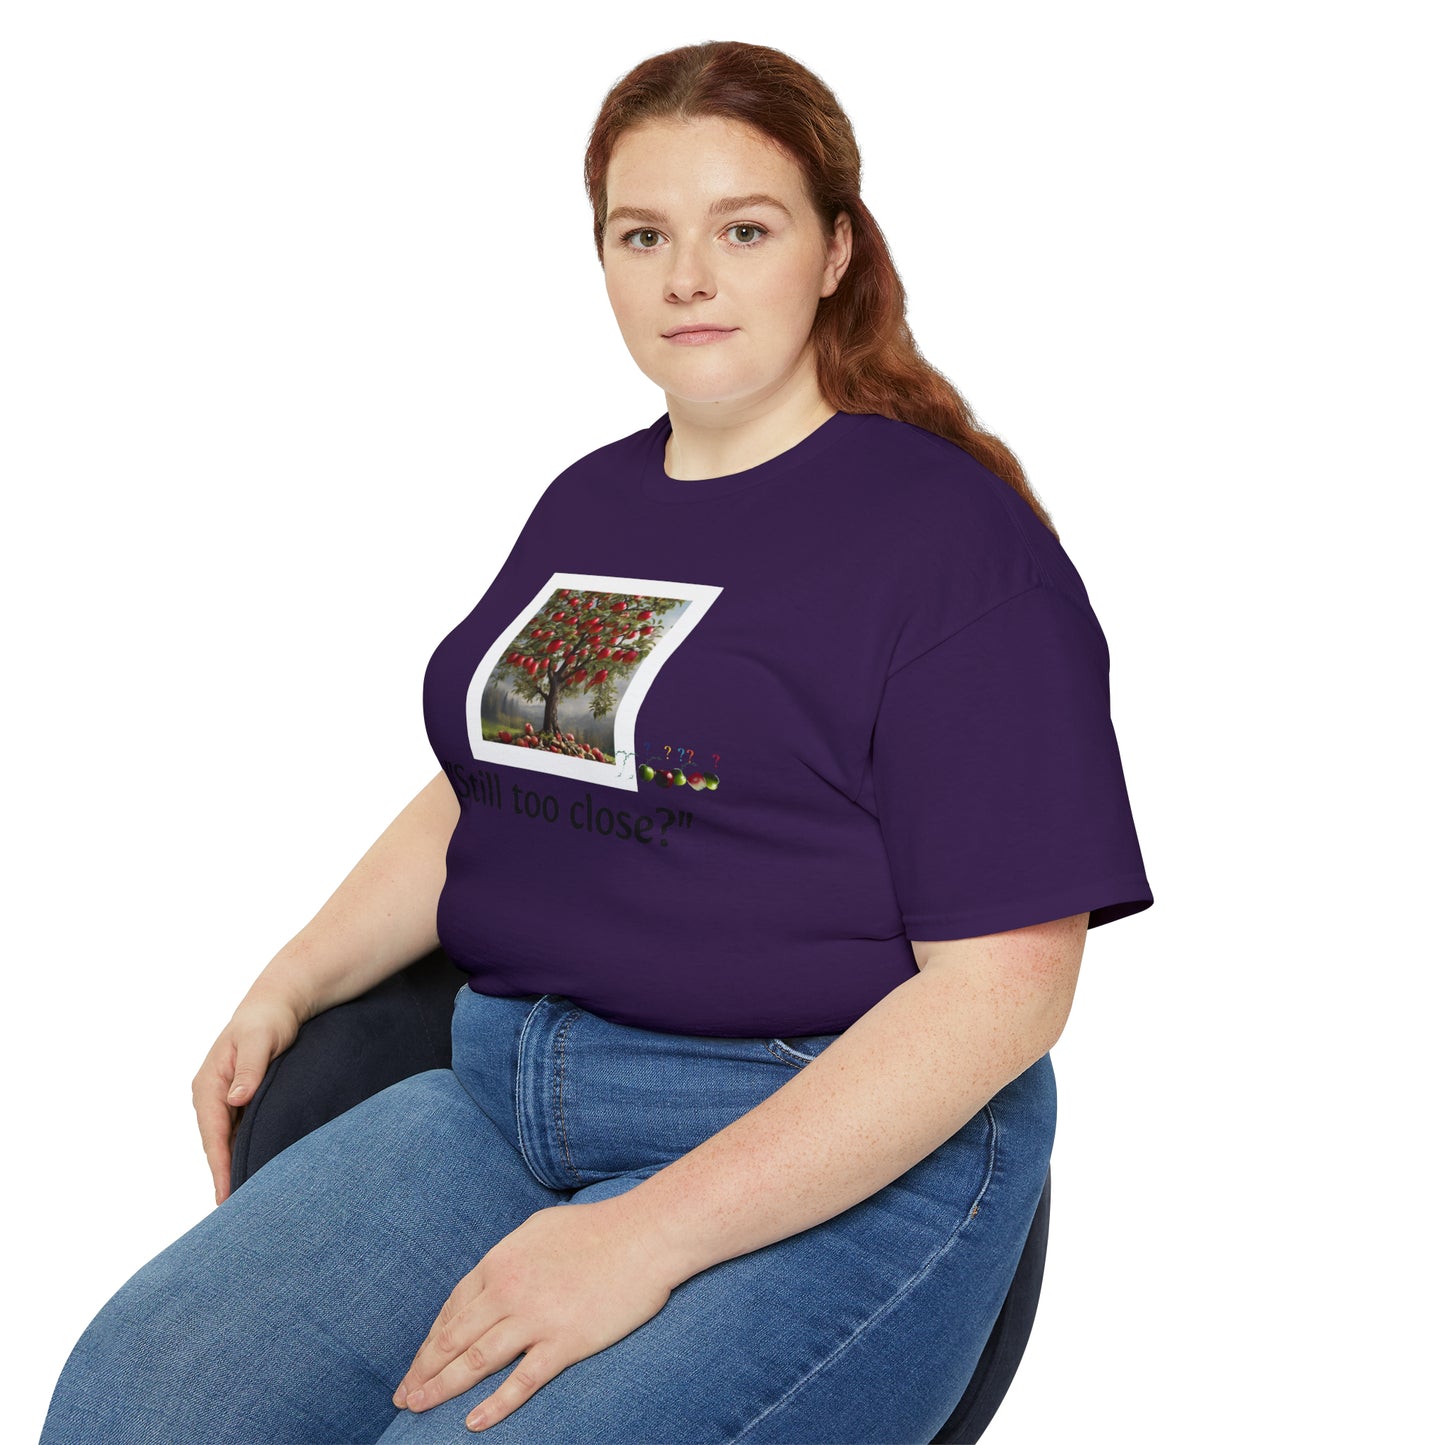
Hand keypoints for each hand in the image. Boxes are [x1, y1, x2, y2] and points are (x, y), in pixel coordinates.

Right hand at [191, 986, 307, 1204]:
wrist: (279, 1002)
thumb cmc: (269, 1019)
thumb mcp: (260, 1040)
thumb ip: (250, 1069)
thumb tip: (236, 1098)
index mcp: (208, 1085)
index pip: (212, 1135)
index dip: (219, 1167)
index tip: (226, 1196)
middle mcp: (211, 1095)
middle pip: (217, 1144)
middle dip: (226, 1174)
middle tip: (238, 1212)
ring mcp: (224, 1098)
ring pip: (228, 1141)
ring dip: (235, 1165)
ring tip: (247, 1201)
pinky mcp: (240, 1099)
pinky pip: (240, 1131)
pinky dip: (246, 1150)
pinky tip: (258, 1168)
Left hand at [392, 1198, 673, 1432]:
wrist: (645, 1234)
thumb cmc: (597, 1228)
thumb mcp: (539, 1229)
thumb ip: (510, 1257)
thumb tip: (491, 1280)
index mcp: (500, 1262)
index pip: (452, 1308)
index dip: (430, 1340)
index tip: (418, 1363)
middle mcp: (508, 1291)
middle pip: (453, 1338)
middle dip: (423, 1371)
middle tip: (403, 1396)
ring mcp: (535, 1318)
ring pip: (475, 1362)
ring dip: (441, 1389)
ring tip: (418, 1408)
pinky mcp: (564, 1342)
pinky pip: (521, 1382)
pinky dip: (494, 1406)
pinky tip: (473, 1423)